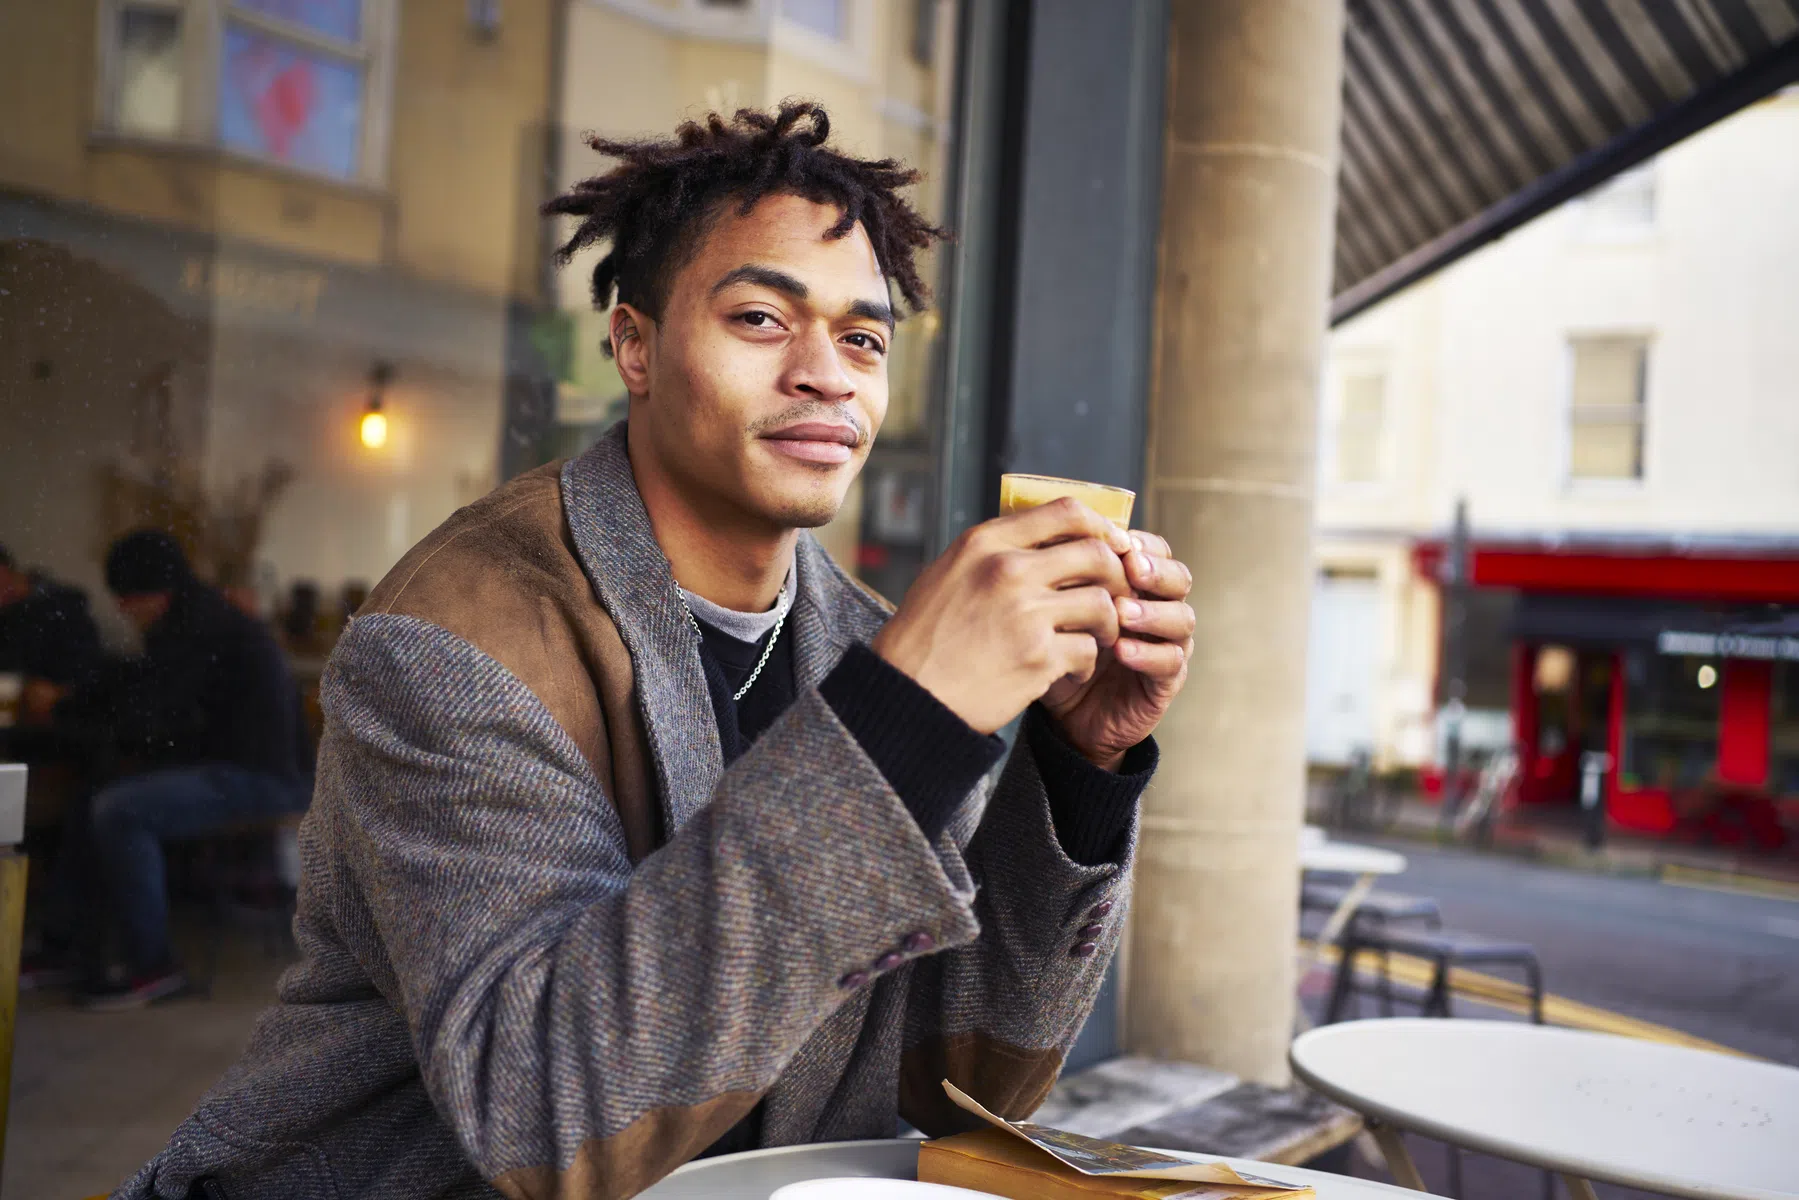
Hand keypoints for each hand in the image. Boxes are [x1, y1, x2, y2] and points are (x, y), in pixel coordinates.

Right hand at [872, 498, 1132, 733]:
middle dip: (1116, 577)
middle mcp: (1007, 570)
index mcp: (986, 543)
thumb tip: (1047, 536)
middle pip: (1096, 555)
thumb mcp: (950, 572)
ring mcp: (1025, 614)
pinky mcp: (1037, 658)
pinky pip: (1088, 651)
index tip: (1114, 546)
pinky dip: (1086, 663)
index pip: (1067, 512)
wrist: (907, 694)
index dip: (1102, 527)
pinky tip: (1070, 671)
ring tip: (1096, 638)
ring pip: (1102, 605)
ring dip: (1107, 624)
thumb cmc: (926, 636)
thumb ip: (995, 551)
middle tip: (1115, 597)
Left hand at [1040, 531, 1193, 769]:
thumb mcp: (1056, 610)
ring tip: (1121, 612)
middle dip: (1157, 570)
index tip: (1116, 540)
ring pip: (1182, 618)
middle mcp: (1159, 609)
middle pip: (1179, 578)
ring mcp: (1167, 645)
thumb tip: (1043, 537)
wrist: (1067, 716)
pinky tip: (1122, 651)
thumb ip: (1060, 578)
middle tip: (1131, 567)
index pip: (1154, 551)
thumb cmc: (1062, 651)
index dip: (1142, 543)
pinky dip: (1148, 654)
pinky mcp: (1166, 681)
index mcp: (1137, 586)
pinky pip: (1170, 663)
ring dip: (1153, 612)